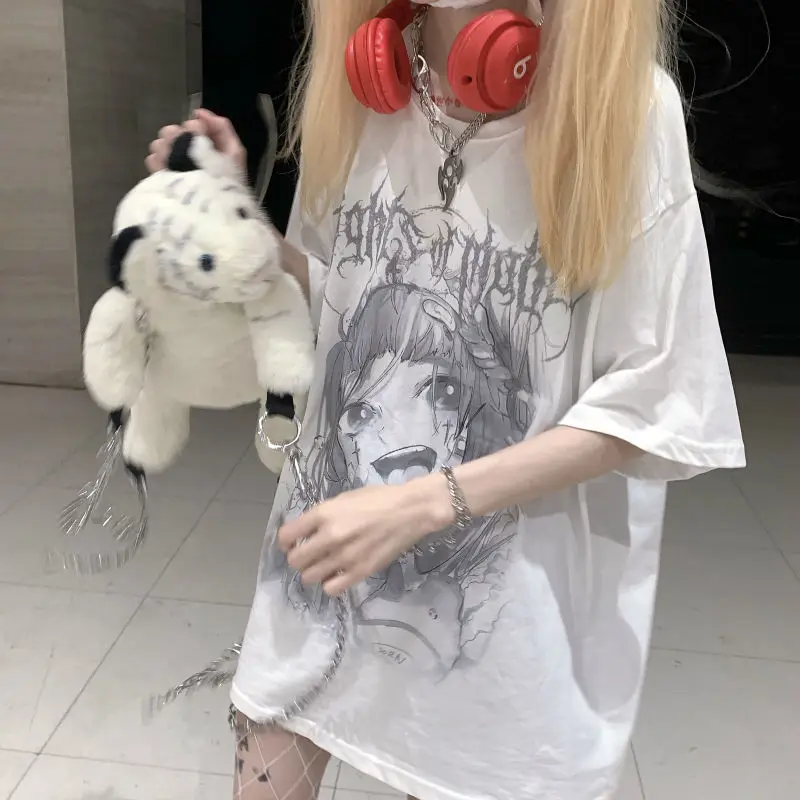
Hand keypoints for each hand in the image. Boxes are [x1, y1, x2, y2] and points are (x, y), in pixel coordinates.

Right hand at [145, 109, 246, 173]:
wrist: (215, 211)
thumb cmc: (228, 182)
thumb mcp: (234, 153)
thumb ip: (222, 128)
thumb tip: (199, 113)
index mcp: (207, 146)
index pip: (194, 124)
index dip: (194, 125)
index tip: (197, 131)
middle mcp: (190, 154)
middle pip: (174, 131)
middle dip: (177, 135)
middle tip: (183, 146)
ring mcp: (176, 166)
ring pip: (161, 143)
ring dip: (165, 146)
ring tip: (173, 157)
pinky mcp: (166, 178)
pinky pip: (153, 160)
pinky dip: (156, 160)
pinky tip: (163, 165)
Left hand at [278, 478, 453, 596]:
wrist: (411, 511)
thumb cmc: (378, 499)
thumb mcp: (344, 498)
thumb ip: (323, 515)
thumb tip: (305, 531)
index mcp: (324, 513)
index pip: (286, 536)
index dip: (285, 541)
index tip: (292, 543)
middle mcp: (330, 536)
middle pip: (295, 560)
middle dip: (298, 558)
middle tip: (309, 554)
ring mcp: (345, 557)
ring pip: (309, 577)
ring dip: (312, 572)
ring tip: (323, 565)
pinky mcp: (360, 572)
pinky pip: (332, 588)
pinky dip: (330, 583)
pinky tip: (337, 574)